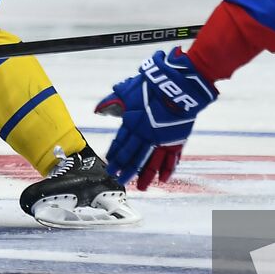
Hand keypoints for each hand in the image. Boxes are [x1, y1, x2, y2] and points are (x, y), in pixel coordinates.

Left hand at [94, 48, 217, 188]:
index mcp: (132, 123)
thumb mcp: (127, 90)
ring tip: (140, 187)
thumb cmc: (151, 85)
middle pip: (133, 157)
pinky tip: (162, 180)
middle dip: (125, 170)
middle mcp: (145, 135)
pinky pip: (171, 160)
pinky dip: (167, 170)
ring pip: (151, 163)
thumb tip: (97, 111)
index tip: (109, 166)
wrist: (177, 86)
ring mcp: (162, 140)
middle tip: (119, 180)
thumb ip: (112, 102)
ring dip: (145, 176)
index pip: (120, 144)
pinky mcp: (177, 140)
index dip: (114, 156)